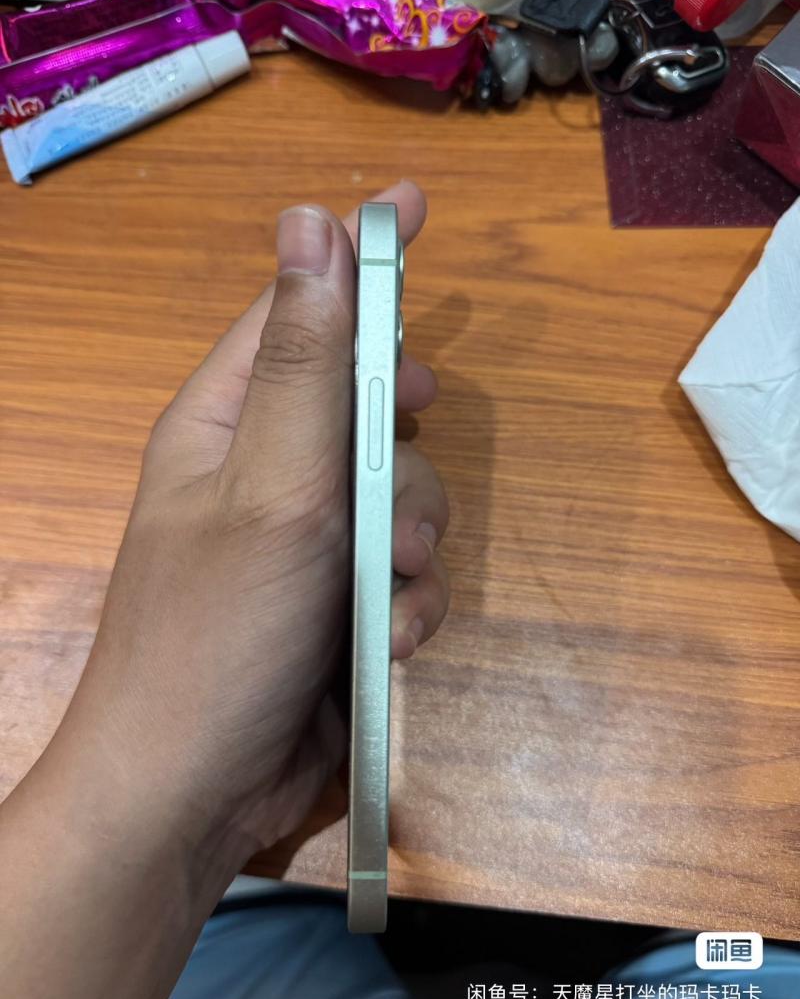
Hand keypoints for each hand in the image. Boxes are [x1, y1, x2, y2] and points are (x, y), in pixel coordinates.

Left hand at [67, 180, 448, 860]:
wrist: (199, 788)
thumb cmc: (219, 629)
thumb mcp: (272, 484)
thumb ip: (308, 363)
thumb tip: (309, 222)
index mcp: (227, 422)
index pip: (300, 312)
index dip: (358, 262)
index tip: (415, 210)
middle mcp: (267, 471)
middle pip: (371, 409)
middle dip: (405, 450)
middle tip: (403, 477)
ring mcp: (306, 540)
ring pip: (404, 495)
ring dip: (413, 541)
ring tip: (386, 591)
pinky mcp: (339, 603)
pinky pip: (406, 573)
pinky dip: (410, 603)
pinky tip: (391, 640)